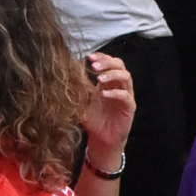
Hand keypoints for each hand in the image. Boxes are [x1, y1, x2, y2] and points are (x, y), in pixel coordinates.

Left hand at [80, 52, 135, 166]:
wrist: (101, 139)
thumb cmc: (92, 120)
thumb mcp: (82, 102)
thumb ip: (77, 89)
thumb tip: (65, 76)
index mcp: (108, 82)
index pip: (109, 62)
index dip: (101, 57)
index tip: (89, 57)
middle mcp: (118, 85)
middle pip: (120, 65)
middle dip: (107, 62)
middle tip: (94, 65)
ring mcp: (126, 95)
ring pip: (126, 77)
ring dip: (113, 75)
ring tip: (99, 78)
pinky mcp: (129, 107)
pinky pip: (126, 95)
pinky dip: (116, 93)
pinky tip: (104, 94)